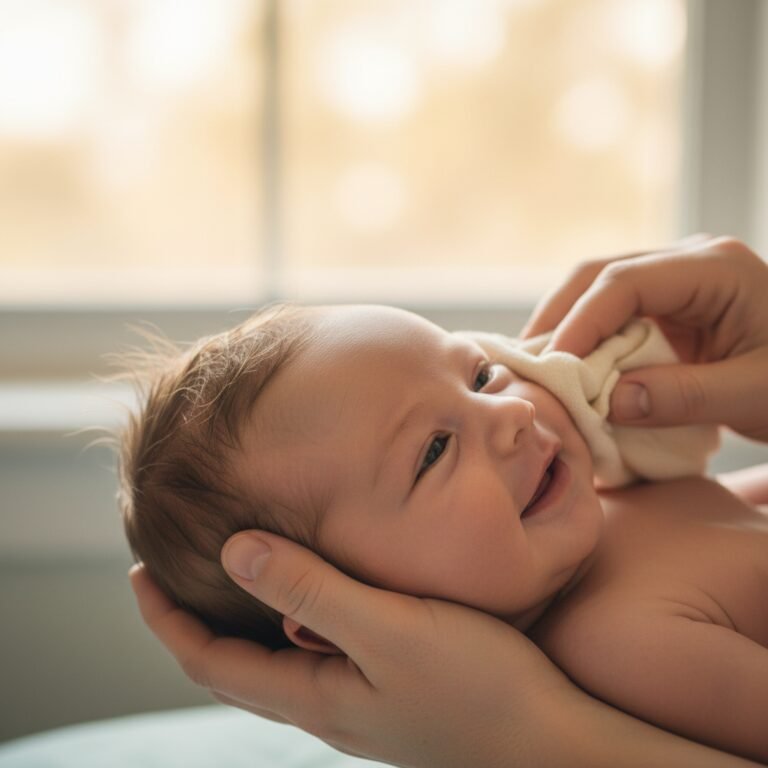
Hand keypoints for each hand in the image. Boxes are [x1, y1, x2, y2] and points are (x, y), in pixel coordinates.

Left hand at [130, 532, 761, 767]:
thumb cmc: (476, 686)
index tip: (137, 573)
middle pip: (234, 661)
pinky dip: (291, 612)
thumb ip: (312, 590)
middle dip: (196, 616)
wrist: (549, 739)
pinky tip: (315, 586)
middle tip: (175, 567)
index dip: (166, 619)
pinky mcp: (388, 682)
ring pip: (274, 653)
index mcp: (312, 694)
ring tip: (235, 569)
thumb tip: (234, 551)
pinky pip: (315, 645)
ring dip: (242, 615)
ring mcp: (357, 695)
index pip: (209, 660)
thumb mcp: (389, 631)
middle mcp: (326, 700)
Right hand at [521, 236, 767, 442]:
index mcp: (716, 268)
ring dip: (564, 329)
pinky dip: (585, 341)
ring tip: (536, 370)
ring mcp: (676, 280)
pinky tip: (569, 370)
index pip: (624, 283)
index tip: (552, 369)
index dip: (579, 324)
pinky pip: (611, 314)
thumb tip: (610, 403)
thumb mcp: (758, 395)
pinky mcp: (668, 307)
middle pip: (598, 275)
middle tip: (526, 367)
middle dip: (557, 320)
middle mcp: (688, 261)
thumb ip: (685, 397)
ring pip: (597, 291)